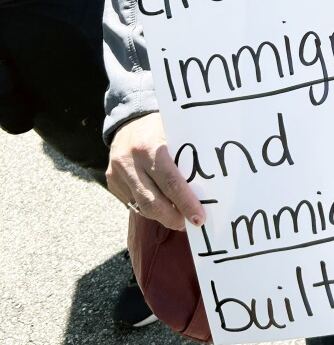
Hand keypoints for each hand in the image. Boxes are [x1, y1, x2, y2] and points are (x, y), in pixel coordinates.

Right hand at [106, 111, 203, 230]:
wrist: (128, 120)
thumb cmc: (160, 127)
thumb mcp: (174, 132)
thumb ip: (186, 155)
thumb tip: (211, 183)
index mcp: (150, 147)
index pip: (171, 182)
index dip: (186, 203)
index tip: (199, 218)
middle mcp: (131, 161)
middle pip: (153, 202)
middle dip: (174, 217)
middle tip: (190, 223)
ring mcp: (118, 173)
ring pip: (142, 207)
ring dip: (162, 216)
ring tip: (178, 218)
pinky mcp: (112, 182)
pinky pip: (133, 203)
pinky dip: (149, 209)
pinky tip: (162, 207)